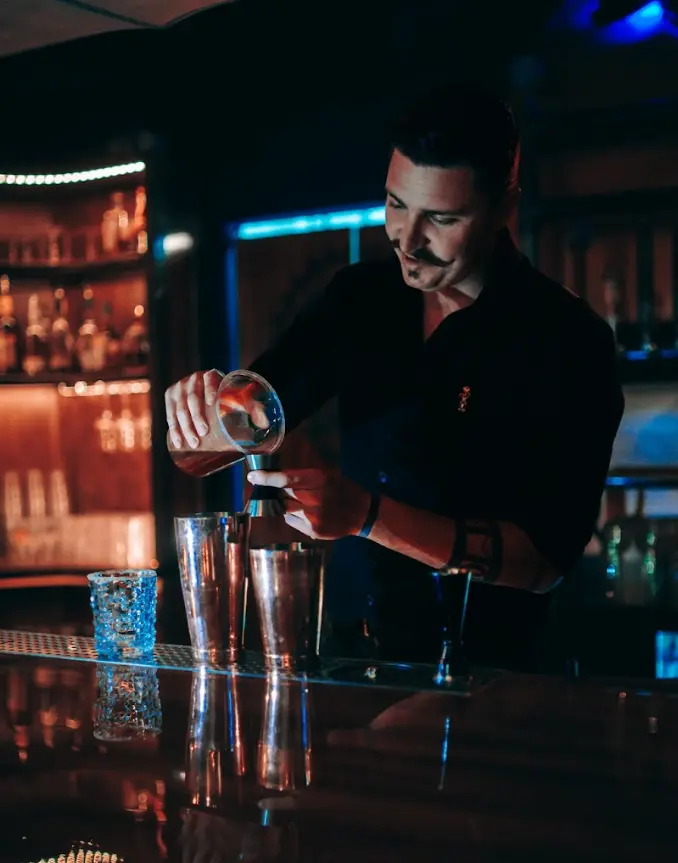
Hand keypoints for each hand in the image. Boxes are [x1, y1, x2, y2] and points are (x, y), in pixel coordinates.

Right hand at [165, 369, 268, 448]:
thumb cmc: (231, 400)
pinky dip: (174, 428)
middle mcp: (193, 379)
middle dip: (196, 418)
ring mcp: (180, 388)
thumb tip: (264, 422)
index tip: (213, 404)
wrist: (213, 398)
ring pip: (179, 408)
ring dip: (184, 427)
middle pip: (192, 398)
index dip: (210, 390)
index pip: (209, 380)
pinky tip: (178, 441)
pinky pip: (170, 413)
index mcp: (211, 375)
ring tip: (194, 444)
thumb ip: (255, 408)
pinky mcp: (171, 398)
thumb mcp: (243, 401)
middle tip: (203, 434)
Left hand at [247, 468, 370, 539]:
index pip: (286, 479)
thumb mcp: (328, 475)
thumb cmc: (343, 489)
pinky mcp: (312, 531)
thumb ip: (305, 473)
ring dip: (285, 503)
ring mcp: (312, 518)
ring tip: (299, 500)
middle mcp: (314, 499)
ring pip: (285, 509)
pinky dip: (294, 516)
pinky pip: (292, 521)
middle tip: (279, 488)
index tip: (252, 476)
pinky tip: (307, 513)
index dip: (267, 478)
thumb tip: (279, 467)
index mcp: (318, 481)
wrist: (362, 513)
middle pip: (283, 495)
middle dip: (276, 491)